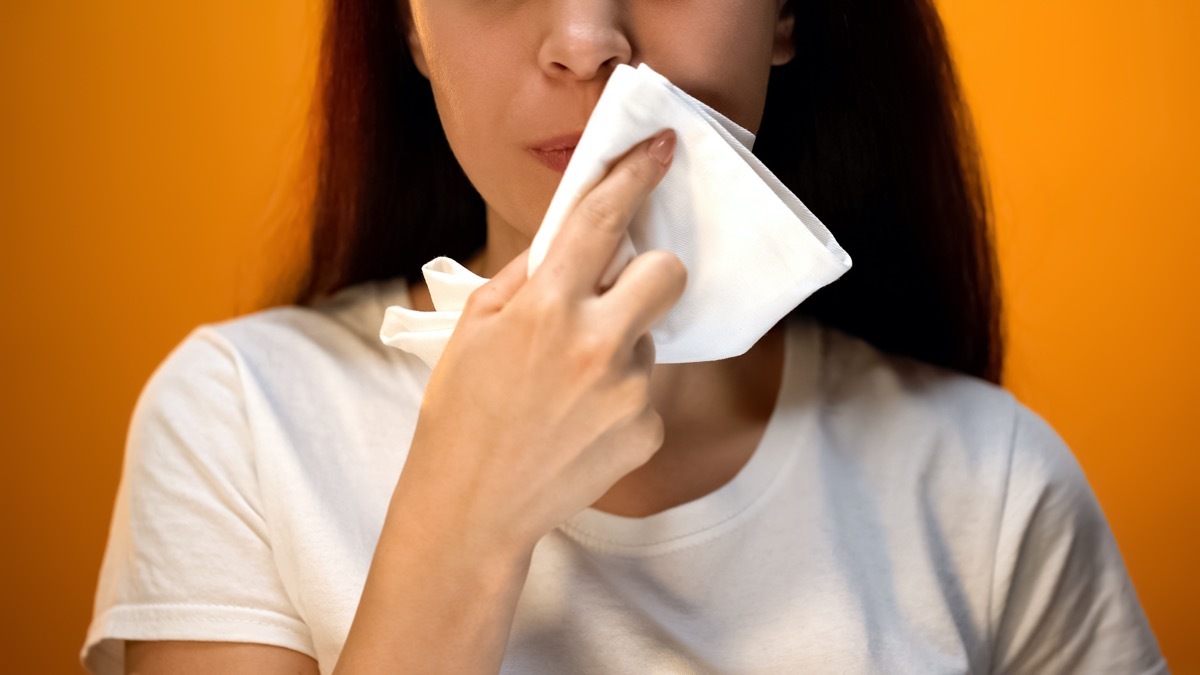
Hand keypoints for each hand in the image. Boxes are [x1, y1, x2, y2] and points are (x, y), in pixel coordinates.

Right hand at [394, 129, 684, 560]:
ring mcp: (627, 391)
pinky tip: (580, 422)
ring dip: (621, 348)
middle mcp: (596, 343)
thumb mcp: (473, 328)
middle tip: (617, 296)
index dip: (634, 175)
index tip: (660, 150)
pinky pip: (647, 392)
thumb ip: (526, 275)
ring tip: (568, 388)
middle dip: (650, 274)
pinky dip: (621, 399)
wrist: (473, 505)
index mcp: (546, 307)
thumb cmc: (462, 413)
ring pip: (649, 339)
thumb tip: (570, 240)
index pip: (603, 219)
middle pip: (667, 273)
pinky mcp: (646, 430)